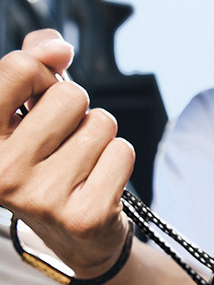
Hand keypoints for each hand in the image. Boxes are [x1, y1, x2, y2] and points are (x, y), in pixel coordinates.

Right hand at [0, 29, 134, 278]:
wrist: (74, 236)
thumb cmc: (46, 158)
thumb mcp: (26, 107)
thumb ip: (34, 61)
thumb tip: (57, 48)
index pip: (20, 68)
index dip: (43, 74)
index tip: (39, 97)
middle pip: (70, 95)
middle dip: (77, 110)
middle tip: (63, 141)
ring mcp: (41, 197)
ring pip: (101, 123)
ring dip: (99, 137)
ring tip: (79, 164)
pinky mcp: (84, 215)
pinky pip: (122, 152)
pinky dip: (118, 160)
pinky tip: (96, 182)